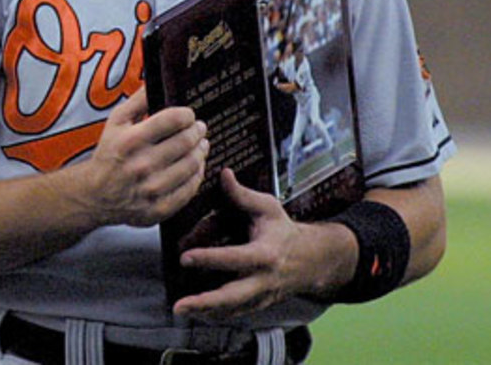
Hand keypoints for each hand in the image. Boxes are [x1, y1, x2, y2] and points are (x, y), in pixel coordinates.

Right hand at [73, 87, 207, 227]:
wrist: (96, 195)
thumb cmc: (109, 154)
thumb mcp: (116, 122)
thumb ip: (137, 101)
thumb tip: (156, 80)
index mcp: (131, 141)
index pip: (173, 120)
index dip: (187, 115)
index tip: (188, 115)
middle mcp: (142, 165)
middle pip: (186, 141)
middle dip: (197, 131)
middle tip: (199, 128)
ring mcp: (151, 189)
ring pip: (192, 165)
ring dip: (200, 151)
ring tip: (200, 145)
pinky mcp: (159, 208)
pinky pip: (190, 189)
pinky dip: (197, 174)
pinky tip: (195, 166)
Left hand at [172, 168, 346, 317]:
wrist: (311, 261)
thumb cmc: (283, 230)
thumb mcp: (268, 208)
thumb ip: (242, 195)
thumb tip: (223, 174)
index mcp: (265, 254)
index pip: (235, 258)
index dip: (210, 259)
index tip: (185, 257)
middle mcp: (263, 280)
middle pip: (234, 297)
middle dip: (206, 303)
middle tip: (179, 306)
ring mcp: (260, 297)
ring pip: (232, 310)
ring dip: (205, 312)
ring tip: (180, 310)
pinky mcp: (257, 305)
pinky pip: (235, 313)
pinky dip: (214, 315)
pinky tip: (195, 313)